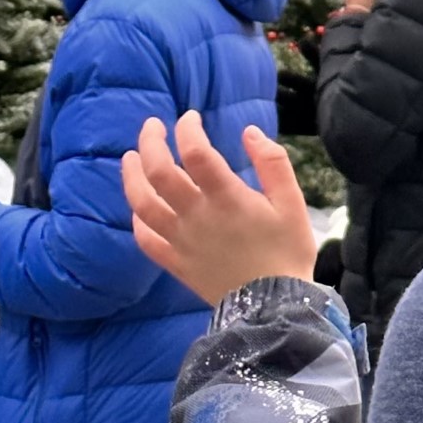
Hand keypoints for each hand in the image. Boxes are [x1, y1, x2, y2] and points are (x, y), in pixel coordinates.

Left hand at [122, 112, 315, 305]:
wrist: (274, 305)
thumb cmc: (287, 250)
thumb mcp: (293, 203)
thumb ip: (273, 163)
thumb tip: (250, 132)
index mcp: (227, 198)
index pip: (196, 152)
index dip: (188, 129)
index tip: (191, 117)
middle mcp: (196, 215)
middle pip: (159, 172)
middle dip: (151, 143)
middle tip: (152, 126)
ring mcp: (180, 240)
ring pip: (142, 203)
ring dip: (131, 176)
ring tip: (129, 158)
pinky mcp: (175, 262)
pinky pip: (145, 239)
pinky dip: (138, 220)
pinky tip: (139, 208)